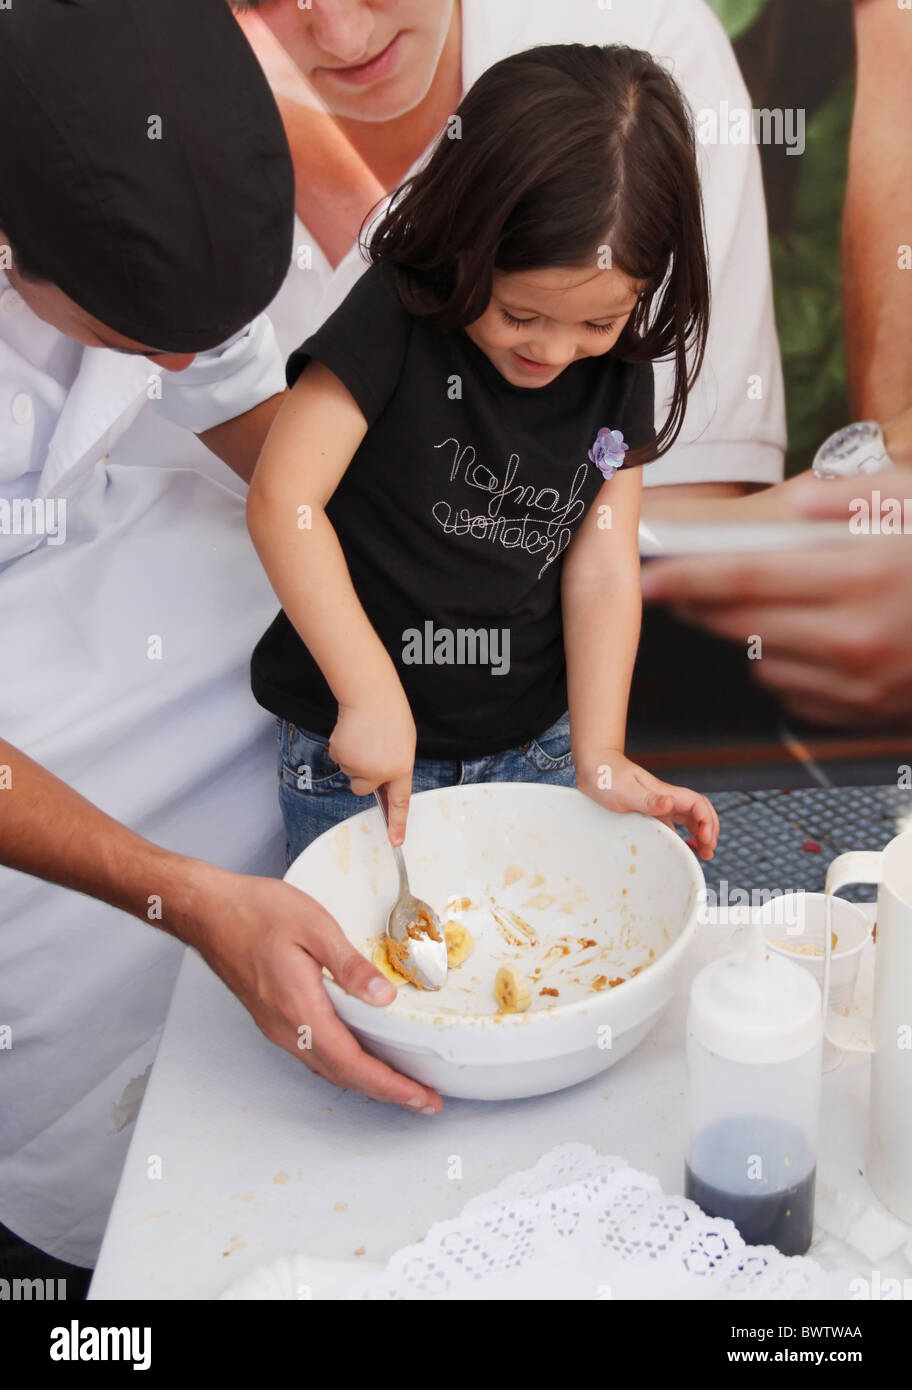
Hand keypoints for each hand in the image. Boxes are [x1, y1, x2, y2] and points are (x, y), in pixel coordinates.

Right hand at [177, 861, 441, 1112]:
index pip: (353, 1063)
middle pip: (343, 1075)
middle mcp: (287, 1028)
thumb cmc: (254, 912)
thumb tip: (384, 998)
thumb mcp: (313, 926)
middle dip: (387, 1091)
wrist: (207, 911)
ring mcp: (277, 1026)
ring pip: (328, 1068)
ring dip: (365, 1082)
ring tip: (399, 1085)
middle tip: (424, 1100)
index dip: (392, 1086)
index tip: (422, 1098)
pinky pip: (314, 1054)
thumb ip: (350, 965)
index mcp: (300, 1009)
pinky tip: (357, 1058)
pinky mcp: (272, 1018)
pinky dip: (344, 1066)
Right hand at [329, 693, 415, 844]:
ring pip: (350, 772)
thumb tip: (378, 782)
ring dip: (354, 758)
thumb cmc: (391, 717)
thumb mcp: (403, 745)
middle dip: (363, 775)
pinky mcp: (341, 756)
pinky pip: (339, 759)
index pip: (400, 802)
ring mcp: (358, 765)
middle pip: (362, 788)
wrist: (371, 697)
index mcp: (401, 768)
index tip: (395, 841)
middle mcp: (379, 772)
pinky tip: (352, 734)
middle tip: (370, 750)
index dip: (397, 824)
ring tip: (364, 737)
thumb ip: (394, 767)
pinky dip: (343, 749)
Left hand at [574, 750, 717, 858]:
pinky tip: (681, 845)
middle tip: (709, 851)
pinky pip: (672, 824)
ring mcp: (658, 805)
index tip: (706, 840)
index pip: (697, 804)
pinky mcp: (648, 811)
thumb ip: (649, 799)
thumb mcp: (627, 790)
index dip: (707, 821)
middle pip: (699, 812)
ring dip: (700, 833)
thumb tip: (670, 803)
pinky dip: (682, 836)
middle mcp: (666, 798)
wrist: (593, 767)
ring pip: (688, 818)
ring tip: (704, 852)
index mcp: (665, 792)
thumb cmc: (607, 776)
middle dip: (710, 829)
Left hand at [641, 469, 911, 725]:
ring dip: (740, 637)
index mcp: (861, 577)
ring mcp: (859, 684)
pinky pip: (793, 695)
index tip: (650, 575)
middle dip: (697, 607)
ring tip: (747, 608)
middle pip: (739, 626)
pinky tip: (796, 641)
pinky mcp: (864, 713)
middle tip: (673, 588)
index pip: (742, 579)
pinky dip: (781, 669)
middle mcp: (853, 638)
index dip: (685, 578)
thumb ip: (855, 498)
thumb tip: (800, 503)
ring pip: (760, 664)